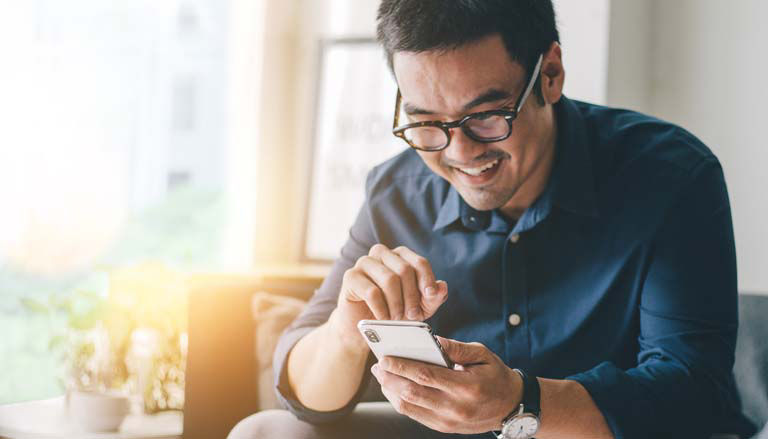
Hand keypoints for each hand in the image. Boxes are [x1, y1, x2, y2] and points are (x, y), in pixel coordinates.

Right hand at [329, 244, 448, 351]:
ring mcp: (364, 263)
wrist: (362, 326)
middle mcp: (381, 253)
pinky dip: (381, 309)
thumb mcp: (419, 307)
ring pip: (389, 279)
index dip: (427, 280)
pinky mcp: (350, 276)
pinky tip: (383, 318)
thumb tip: (442, 287)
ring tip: (397, 318)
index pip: (419, 262)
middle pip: (404, 269)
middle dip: (411, 296)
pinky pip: (372, 291)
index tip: (430, 296)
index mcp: (399, 255)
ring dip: (397, 304)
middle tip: (412, 315)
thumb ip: (432, 297)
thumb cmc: (392, 311)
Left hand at [371, 336, 521, 433]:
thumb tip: (431, 340)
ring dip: (391, 391)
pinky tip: (394, 388)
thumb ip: (456, 348)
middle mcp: (456, 408)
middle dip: (390, 378)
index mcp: (466, 387)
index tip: (385, 357)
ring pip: (410, 407)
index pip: (426, 376)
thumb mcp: (482, 354)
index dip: (402, 367)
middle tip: (378, 365)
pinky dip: (400, 401)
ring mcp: (449, 421)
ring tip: (382, 376)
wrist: (511, 406)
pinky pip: (415, 415)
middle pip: (413, 393)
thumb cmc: (495, 375)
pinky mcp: (444, 428)